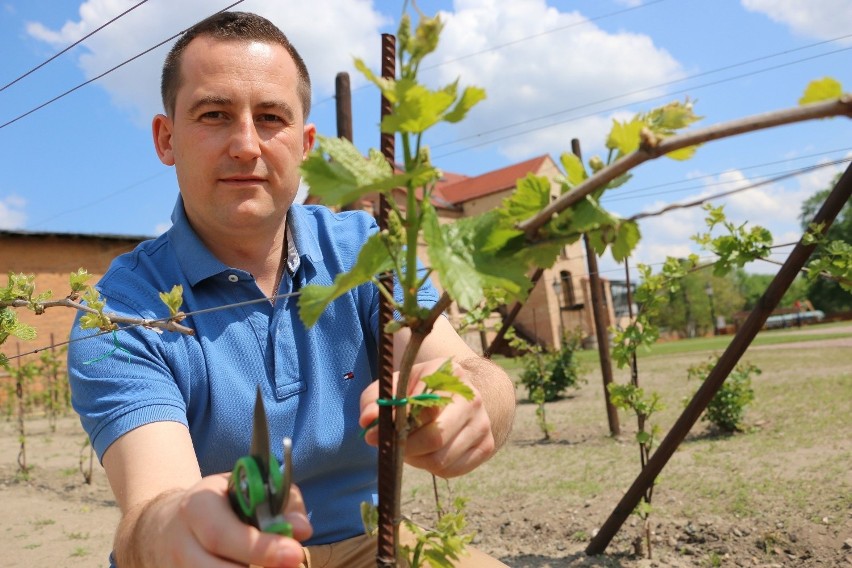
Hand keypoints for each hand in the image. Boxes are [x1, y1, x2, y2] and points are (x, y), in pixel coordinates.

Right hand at [119, 473, 310, 566]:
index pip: (223, 533)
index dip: (260, 547)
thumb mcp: (248, 487)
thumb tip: (302, 529)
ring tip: (273, 566)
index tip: (294, 554)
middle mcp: (181, 541)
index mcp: (197, 506)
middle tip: (293, 565)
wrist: (167, 524)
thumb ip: (282, 501)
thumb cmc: (221, 504)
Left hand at [359, 358, 495, 477]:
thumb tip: (367, 421)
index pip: (422, 407)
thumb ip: (375, 399)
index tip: (374, 434)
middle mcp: (472, 398)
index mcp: (450, 374)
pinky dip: (432, 468)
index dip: (396, 425)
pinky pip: (452, 470)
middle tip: (392, 446)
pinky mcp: (486, 446)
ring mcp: (482, 423)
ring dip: (417, 459)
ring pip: (441, 459)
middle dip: (406, 447)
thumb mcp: (395, 385)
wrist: (457, 394)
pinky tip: (427, 453)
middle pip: (436, 437)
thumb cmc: (419, 389)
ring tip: (410, 447)